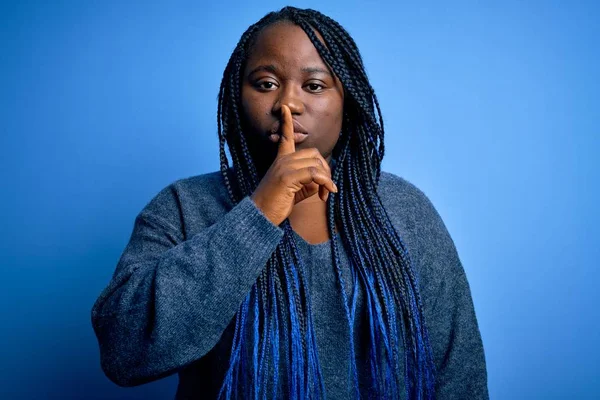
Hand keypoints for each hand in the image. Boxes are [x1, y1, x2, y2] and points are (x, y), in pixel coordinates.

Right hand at [250, 105, 337, 225]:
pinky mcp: (287, 177)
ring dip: (327, 179)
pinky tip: (325, 194)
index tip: (285, 108)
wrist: (260, 216)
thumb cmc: (277, 204)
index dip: (286, 121)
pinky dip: (324, 182)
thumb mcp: (297, 190)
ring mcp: (284, 167)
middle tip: (326, 188)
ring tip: (325, 194)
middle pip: (314, 153)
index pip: (285, 136)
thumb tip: (324, 180)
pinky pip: (314, 173)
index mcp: (281, 160)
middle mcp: (282, 160)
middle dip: (326, 171)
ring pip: (316, 162)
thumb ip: (309, 181)